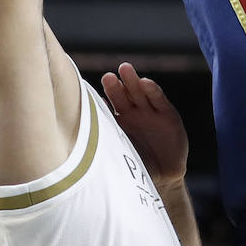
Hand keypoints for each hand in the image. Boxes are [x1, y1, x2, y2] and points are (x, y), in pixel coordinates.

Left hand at [101, 62, 187, 190]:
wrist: (164, 177)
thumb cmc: (138, 168)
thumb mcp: (121, 159)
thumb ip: (107, 149)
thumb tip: (78, 147)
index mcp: (117, 123)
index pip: (107, 108)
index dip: (99, 101)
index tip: (89, 95)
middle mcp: (132, 114)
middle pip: (121, 96)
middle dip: (114, 86)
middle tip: (107, 78)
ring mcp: (149, 113)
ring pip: (139, 93)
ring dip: (132, 81)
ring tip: (124, 69)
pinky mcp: (167, 114)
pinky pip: (158, 100)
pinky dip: (152, 91)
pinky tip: (145, 82)